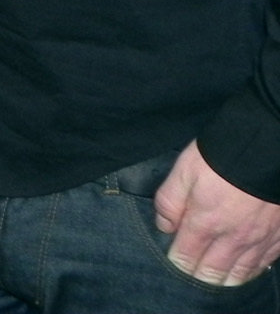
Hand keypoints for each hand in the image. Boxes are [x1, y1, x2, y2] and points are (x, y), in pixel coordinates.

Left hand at [154, 139, 279, 284]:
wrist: (264, 149)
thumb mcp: (184, 171)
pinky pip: (262, 265)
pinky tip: (243, 272)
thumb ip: (170, 201)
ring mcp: (258, 241)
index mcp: (206, 223)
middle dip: (198, 278)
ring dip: (224, 281)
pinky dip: (250, 272)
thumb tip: (163, 226)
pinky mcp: (277, 238)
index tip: (172, 265)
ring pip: (239, 274)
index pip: (186, 256)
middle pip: (213, 272)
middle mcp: (233, 239)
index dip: (177, 263)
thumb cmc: (220, 157)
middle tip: (191, 278)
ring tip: (214, 283)